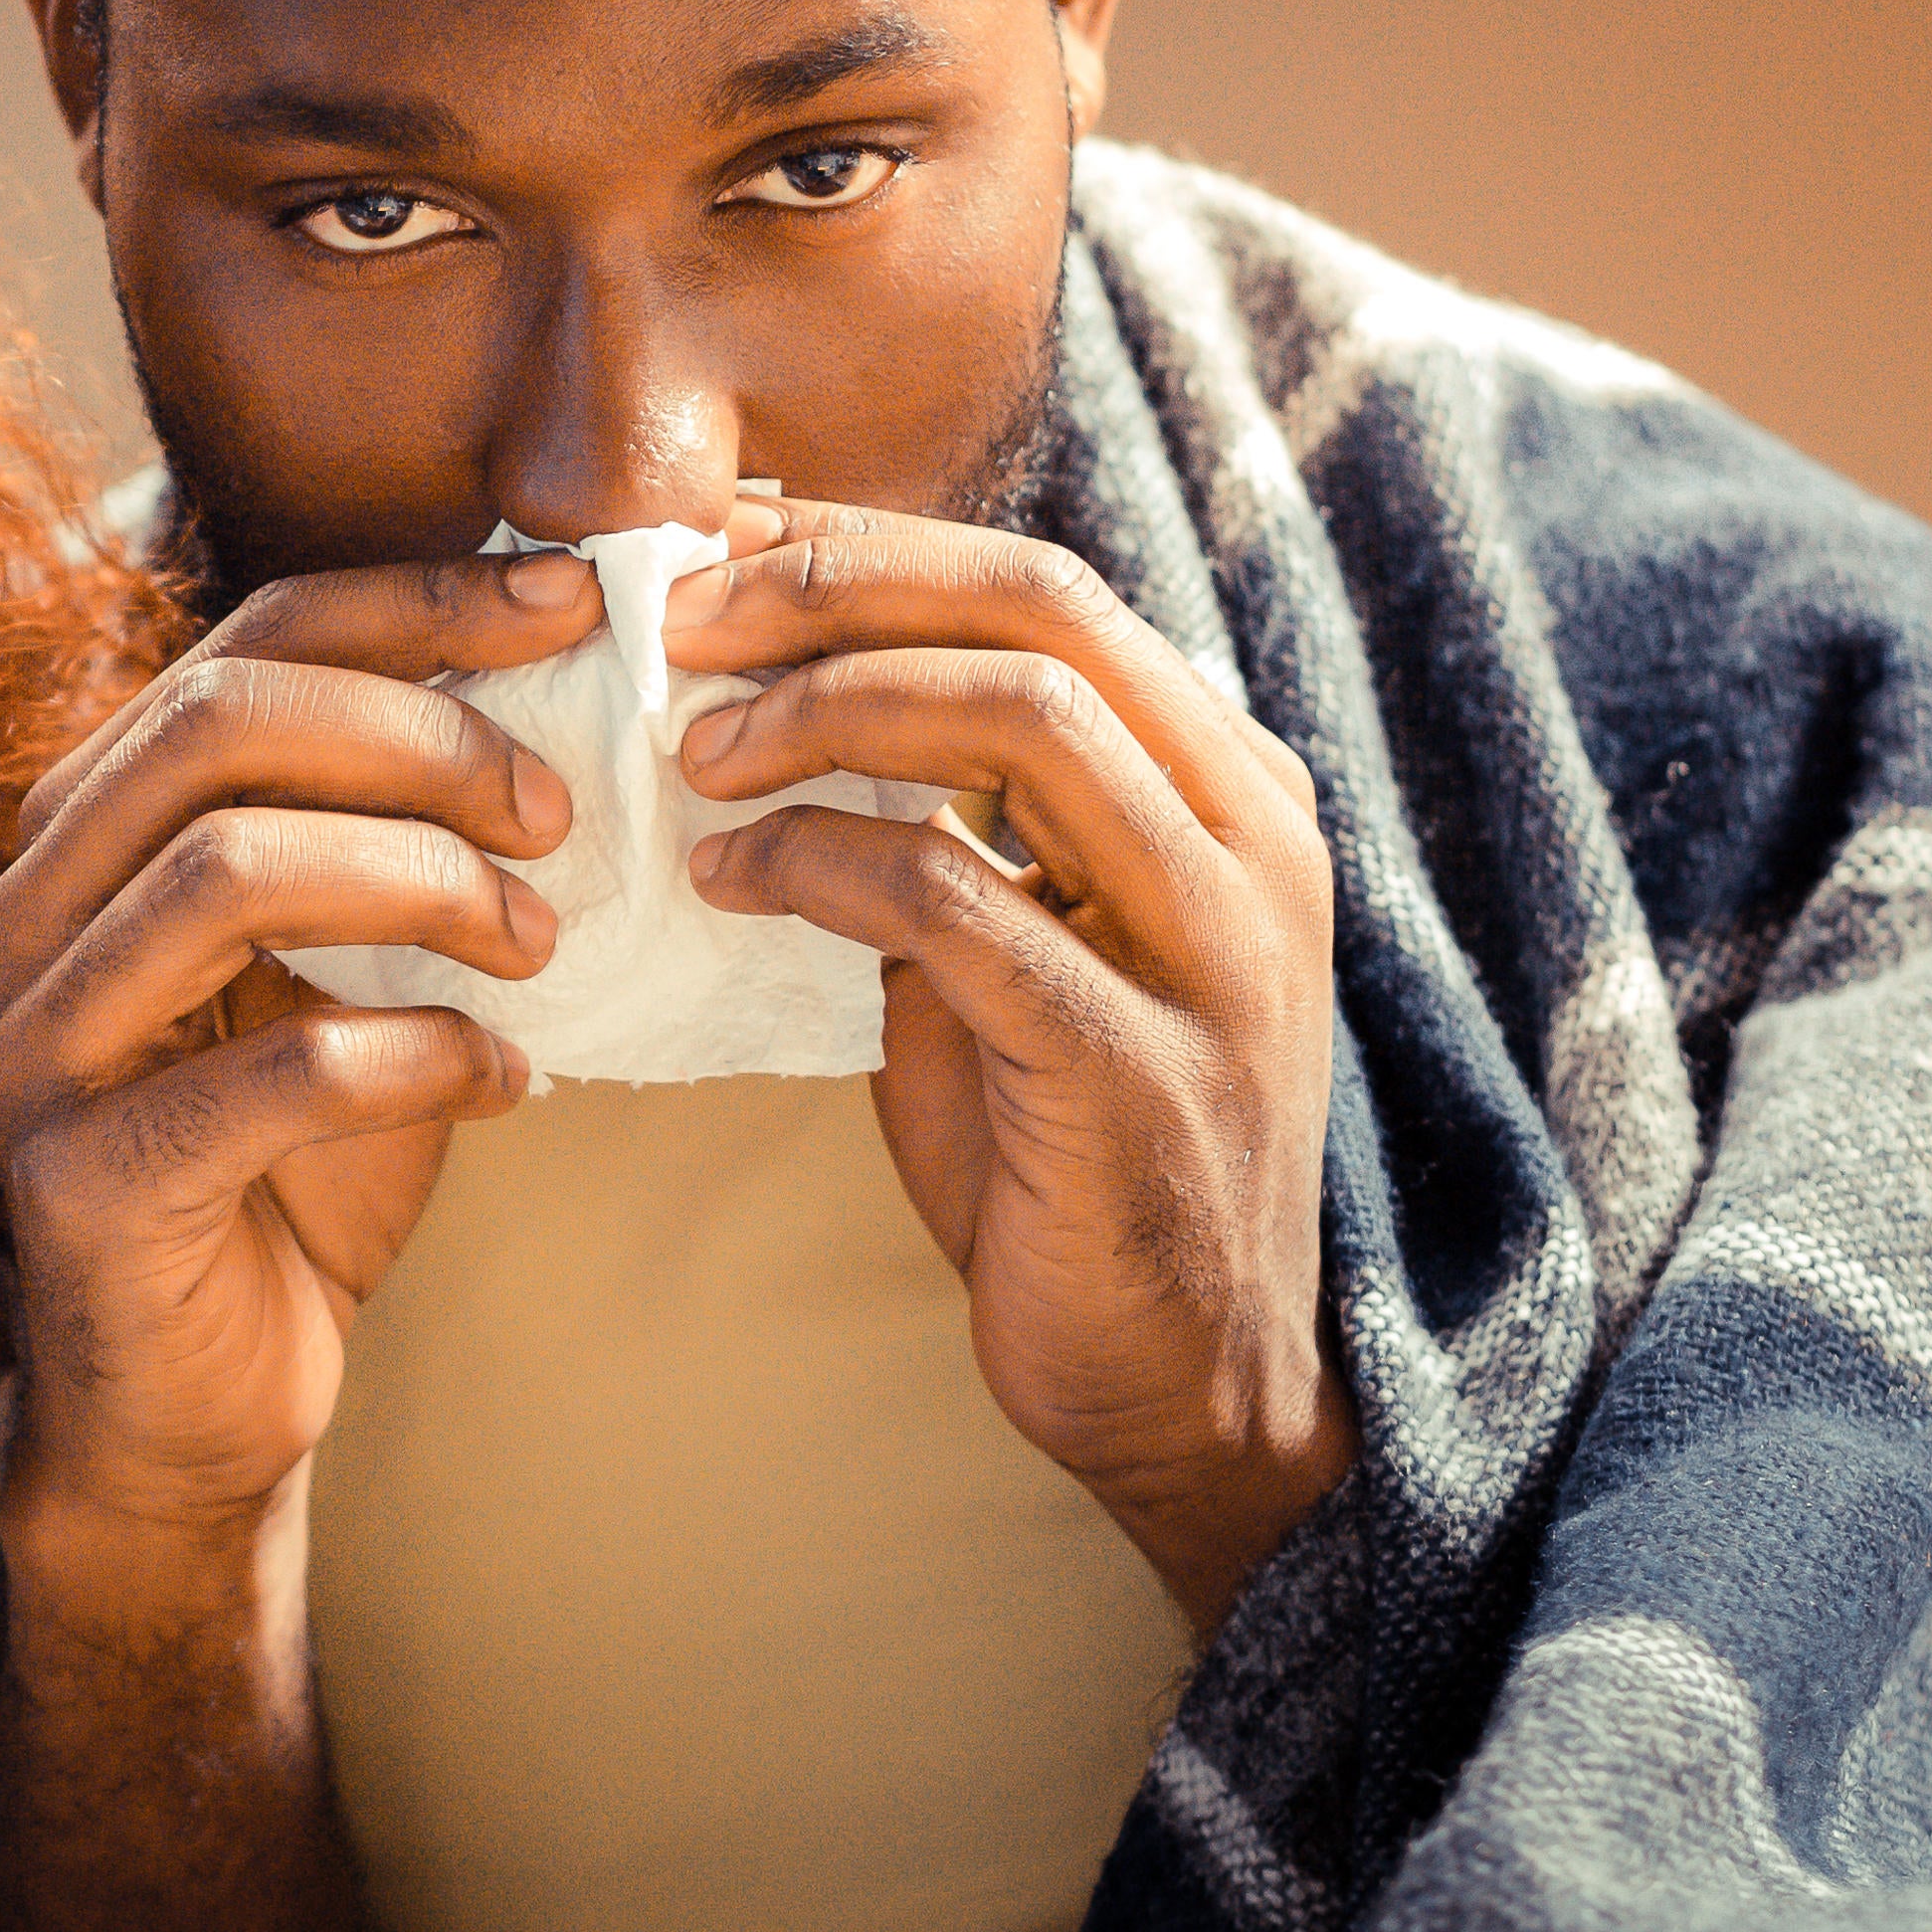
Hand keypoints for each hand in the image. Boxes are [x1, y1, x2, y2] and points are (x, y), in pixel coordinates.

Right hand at [0, 554, 590, 1576]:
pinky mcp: (91, 1179)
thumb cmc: (291, 1159)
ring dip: (423, 886)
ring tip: (539, 942)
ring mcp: (42, 1042)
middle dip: (423, 741)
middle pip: (221, 722)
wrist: (199, 1402)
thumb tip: (581, 680)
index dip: (416, 604)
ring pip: (228, 869)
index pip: (245, 639)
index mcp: (92, 819)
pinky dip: (420, 1059)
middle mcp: (36, 904)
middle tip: (561, 813)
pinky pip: (275, 1075)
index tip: (575, 606)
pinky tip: (505, 1081)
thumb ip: (406, 830)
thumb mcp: (350, 963)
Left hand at [669, 500, 1345, 1632]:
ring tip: (690, 750)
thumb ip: (952, 830)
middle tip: (681, 621)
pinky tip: (727, 877)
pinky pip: (957, 899)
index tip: (723, 551)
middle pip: (1042, 611)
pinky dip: (819, 861)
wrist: (1189, 1386)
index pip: (1048, 586)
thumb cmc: (1074, 1161)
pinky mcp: (1135, 1064)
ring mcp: (1215, 949)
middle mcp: (1250, 840)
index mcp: (1228, 786)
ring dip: (823, 708)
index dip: (872, 545)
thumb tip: (770, 703)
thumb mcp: (1027, 955)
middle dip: (840, 587)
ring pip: (1020, 721)